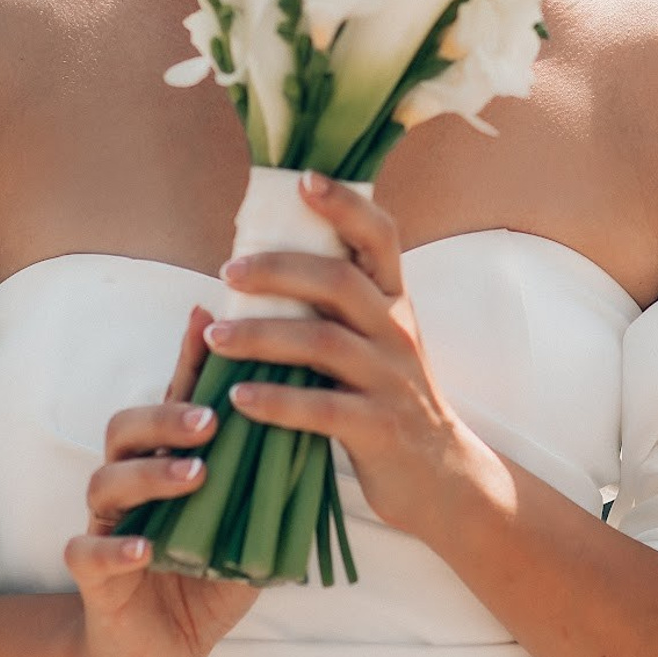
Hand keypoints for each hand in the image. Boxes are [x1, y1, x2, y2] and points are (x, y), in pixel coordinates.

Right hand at [63, 308, 258, 656]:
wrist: (161, 648)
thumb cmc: (207, 575)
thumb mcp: (249, 522)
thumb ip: (271, 476)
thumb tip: (321, 419)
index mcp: (166, 463)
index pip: (174, 400)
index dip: (187, 359)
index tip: (208, 318)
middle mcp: (130, 485)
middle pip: (127, 428)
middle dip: (167, 417)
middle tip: (213, 418)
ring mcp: (107, 527)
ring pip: (105, 482)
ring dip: (149, 475)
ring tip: (195, 474)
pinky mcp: (95, 576)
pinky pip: (89, 553)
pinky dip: (114, 548)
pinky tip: (143, 548)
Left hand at [205, 175, 500, 550]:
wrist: (442, 477)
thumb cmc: (389, 399)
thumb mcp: (378, 342)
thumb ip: (338, 305)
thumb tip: (264, 261)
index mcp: (394, 302)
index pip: (379, 236)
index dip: (345, 203)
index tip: (303, 180)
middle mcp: (396, 332)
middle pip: (339, 282)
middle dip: (278, 270)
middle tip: (228, 271)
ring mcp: (390, 380)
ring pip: (323, 343)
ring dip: (262, 336)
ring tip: (215, 338)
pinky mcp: (379, 428)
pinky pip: (322, 409)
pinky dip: (276, 401)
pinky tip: (238, 399)